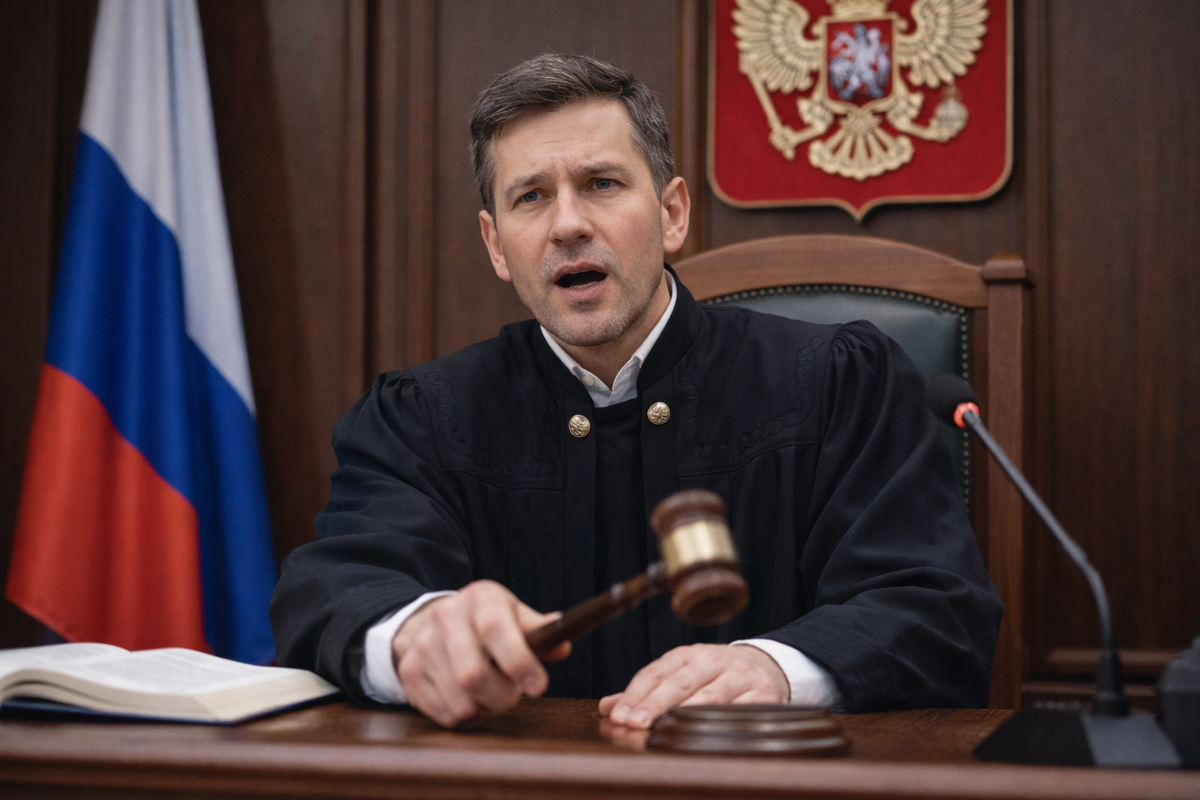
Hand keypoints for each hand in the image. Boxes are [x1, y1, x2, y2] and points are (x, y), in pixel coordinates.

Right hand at [392, 580, 568, 726]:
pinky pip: (444, 714)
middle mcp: (446, 616)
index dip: (519, 661)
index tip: (539, 686)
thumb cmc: (487, 622)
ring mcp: (423, 644)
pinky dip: (465, 716)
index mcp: (480, 598)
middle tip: (512, 694)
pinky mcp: (409, 671)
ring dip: (484, 709)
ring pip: (460, 701)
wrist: (435, 622)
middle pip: (474, 675)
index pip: (496, 629)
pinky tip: (469, 698)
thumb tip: (563, 645)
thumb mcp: (515, 616)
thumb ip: (541, 632)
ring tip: (490, 694)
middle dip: (502, 696)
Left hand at [598, 644, 788, 728]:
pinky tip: (702, 734)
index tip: (618, 715)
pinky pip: (739, 712)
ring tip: (663, 729)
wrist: (767, 667)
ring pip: (709, 696)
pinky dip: (720, 723)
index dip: (636, 693)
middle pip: (679, 682)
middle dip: (654, 704)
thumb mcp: (682, 673)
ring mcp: (740, 677)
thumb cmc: (715, 674)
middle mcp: (714, 660)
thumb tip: (608, 706)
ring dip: (685, 714)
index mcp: (689, 654)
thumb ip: (646, 691)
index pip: (656, 671)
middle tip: (634, 723)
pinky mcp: (763, 695)